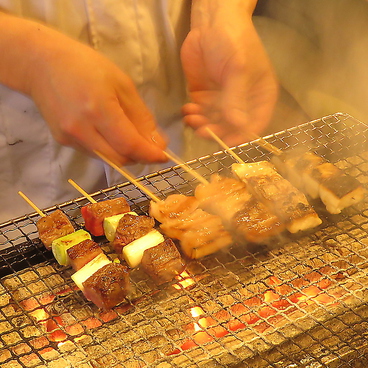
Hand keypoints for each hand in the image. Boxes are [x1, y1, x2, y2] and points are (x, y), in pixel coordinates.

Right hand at [27, 26, 166, 165]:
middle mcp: (81, 129)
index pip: (129, 145)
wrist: (41, 64)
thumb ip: (141, 117)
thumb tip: (158, 143)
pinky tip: (110, 134)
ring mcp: (70, 138)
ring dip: (125, 154)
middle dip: (139, 157)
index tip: (164, 156)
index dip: (150, 155)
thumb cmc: (86, 66)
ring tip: (131, 137)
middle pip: (119, 159)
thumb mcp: (122, 84)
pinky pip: (95, 154)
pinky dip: (109, 150)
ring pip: (107, 160)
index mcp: (98, 110)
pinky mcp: (63, 142)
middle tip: (150, 146)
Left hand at [181, 12, 277, 145]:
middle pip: (231, 127)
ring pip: (213, 122)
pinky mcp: (204, 96)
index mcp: (260, 96)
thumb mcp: (238, 69)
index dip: (241, 135)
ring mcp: (222, 100)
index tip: (227, 142)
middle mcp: (242, 102)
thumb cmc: (233, 41)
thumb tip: (238, 125)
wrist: (210, 21)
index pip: (254, 123)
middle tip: (202, 130)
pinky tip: (187, 109)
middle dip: (216, 130)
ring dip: (202, 124)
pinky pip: (200, 113)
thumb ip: (236, 98)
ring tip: (192, 117)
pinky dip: (193, 115)